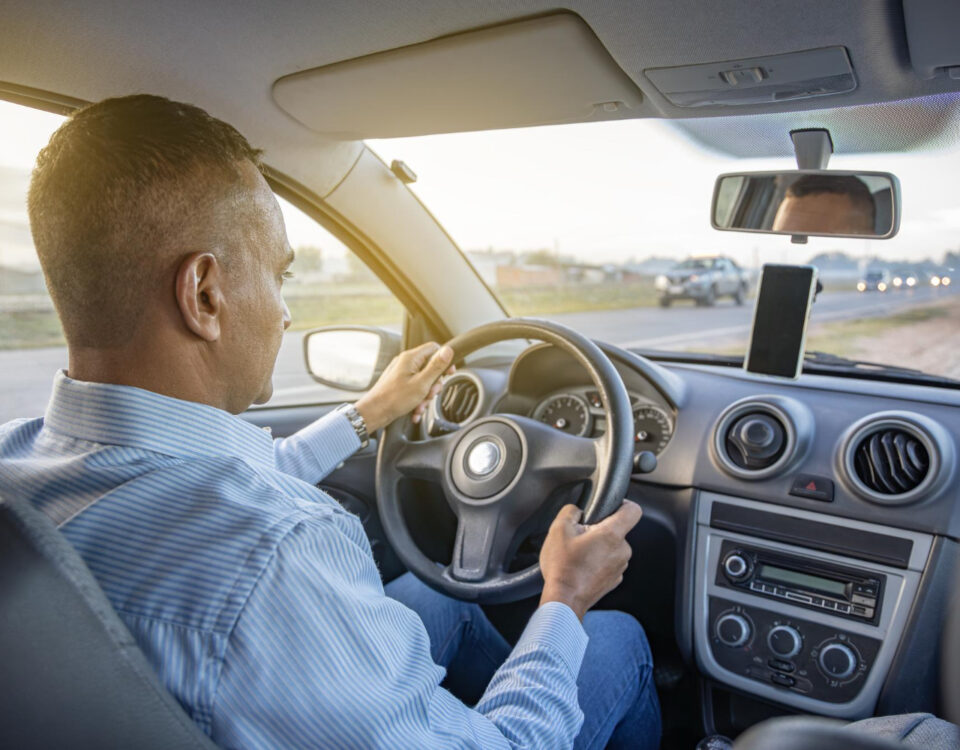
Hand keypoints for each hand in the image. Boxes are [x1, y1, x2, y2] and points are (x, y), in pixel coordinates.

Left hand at [354, 342, 453, 432]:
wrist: (375, 412)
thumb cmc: (394, 398)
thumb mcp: (422, 383)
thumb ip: (436, 366)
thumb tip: (448, 351)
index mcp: (411, 358)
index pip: (434, 348)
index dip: (444, 360)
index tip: (449, 372)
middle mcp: (406, 363)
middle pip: (430, 367)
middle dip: (434, 384)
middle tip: (431, 393)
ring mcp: (402, 373)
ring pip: (423, 380)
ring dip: (426, 395)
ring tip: (420, 405)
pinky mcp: (400, 384)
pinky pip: (415, 388)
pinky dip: (418, 399)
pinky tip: (415, 410)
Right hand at [538, 500, 642, 619]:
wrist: (564, 600)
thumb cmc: (563, 567)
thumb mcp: (558, 529)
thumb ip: (570, 511)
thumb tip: (577, 511)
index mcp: (612, 534)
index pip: (633, 511)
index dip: (622, 504)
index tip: (609, 508)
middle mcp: (622, 551)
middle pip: (617, 530)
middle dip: (600, 530)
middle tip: (580, 537)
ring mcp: (620, 567)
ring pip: (612, 547)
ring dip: (598, 547)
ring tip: (578, 555)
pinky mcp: (614, 580)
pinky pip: (609, 563)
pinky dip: (598, 562)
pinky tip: (581, 567)